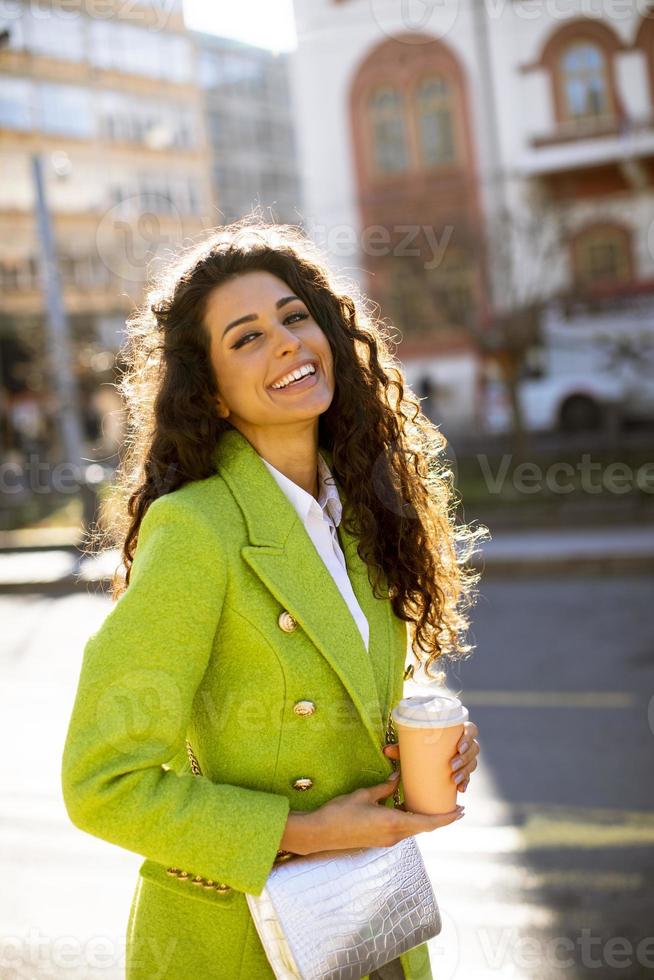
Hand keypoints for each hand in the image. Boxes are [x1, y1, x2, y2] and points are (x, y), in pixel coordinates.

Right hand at [305, 774, 464, 852]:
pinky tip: (407, 810)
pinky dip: (409, 822)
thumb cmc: (340, 812)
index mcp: (393, 823)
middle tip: (450, 805)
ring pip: (412, 830)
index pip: (428, 823)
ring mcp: (386, 841)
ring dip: (423, 820)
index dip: (447, 818)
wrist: (320, 833)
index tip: (461, 811)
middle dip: (438, 818)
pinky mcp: (378, 842)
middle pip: (423, 828)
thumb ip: (385, 788)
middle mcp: (394, 836)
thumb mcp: (364, 795)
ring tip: (429, 804)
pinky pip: (401, 832)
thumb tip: (399, 777)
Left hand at [383, 719, 479, 792]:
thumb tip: (385, 750)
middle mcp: (464, 743)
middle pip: (474, 748)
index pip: (471, 729)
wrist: (423, 756)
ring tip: (453, 779)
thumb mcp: (412, 744)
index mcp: (456, 730)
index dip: (468, 736)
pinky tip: (460, 789)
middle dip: (465, 758)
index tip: (458, 746)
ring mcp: (466, 758)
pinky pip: (469, 777)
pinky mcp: (463, 771)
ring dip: (465, 771)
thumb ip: (401, 747)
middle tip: (451, 765)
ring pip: (473, 763)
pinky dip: (466, 783)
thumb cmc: (420, 744)